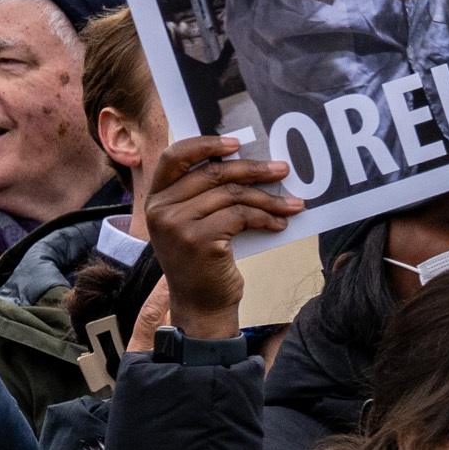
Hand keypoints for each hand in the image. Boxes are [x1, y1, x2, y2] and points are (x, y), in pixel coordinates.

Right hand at [145, 134, 298, 337]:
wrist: (201, 305)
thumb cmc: (204, 262)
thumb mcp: (194, 224)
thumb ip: (204, 196)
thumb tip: (245, 163)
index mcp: (155, 199)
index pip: (174, 157)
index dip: (205, 144)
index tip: (236, 143)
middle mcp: (160, 209)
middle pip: (213, 173)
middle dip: (253, 169)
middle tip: (282, 169)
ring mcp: (176, 224)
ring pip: (232, 194)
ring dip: (269, 198)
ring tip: (293, 204)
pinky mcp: (198, 239)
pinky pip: (241, 215)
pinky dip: (266, 217)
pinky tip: (280, 223)